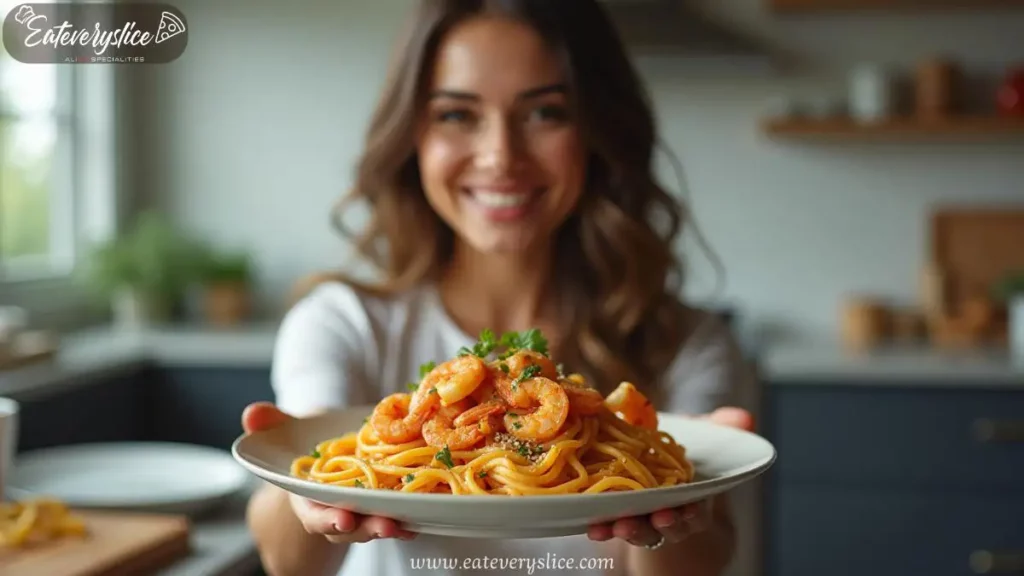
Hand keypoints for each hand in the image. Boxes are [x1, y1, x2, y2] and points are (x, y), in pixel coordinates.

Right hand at [242, 402, 416, 543]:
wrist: (328, 446)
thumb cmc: (304, 441)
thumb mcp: (288, 428)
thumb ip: (271, 423)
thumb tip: (252, 414)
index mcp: (306, 496)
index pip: (314, 514)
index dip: (327, 519)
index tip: (343, 520)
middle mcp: (333, 509)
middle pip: (348, 527)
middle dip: (366, 528)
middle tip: (385, 525)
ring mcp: (359, 510)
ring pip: (372, 524)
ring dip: (390, 526)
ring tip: (405, 525)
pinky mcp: (381, 505)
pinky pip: (395, 516)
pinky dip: (408, 521)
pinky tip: (420, 521)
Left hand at [586, 406, 754, 548]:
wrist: (659, 479)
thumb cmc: (680, 457)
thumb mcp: (700, 439)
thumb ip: (722, 429)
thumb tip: (744, 418)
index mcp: (692, 499)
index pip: (697, 512)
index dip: (694, 513)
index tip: (689, 510)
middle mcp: (670, 516)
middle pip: (669, 527)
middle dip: (664, 524)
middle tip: (659, 518)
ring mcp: (644, 520)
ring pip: (641, 531)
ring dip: (630, 530)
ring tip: (618, 526)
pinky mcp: (618, 518)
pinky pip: (612, 527)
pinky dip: (603, 528)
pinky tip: (592, 528)